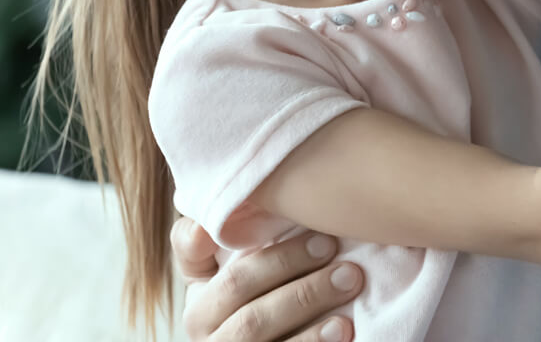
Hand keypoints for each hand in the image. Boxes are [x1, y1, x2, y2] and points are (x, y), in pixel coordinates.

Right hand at [171, 217, 362, 341]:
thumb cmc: (277, 301)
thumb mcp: (255, 271)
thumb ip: (244, 233)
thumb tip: (217, 211)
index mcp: (199, 290)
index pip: (191, 251)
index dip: (203, 233)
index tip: (242, 213)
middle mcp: (202, 325)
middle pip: (237, 284)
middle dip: (286, 260)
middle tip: (332, 243)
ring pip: (254, 324)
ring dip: (306, 298)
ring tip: (350, 279)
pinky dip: (312, 340)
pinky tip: (343, 327)